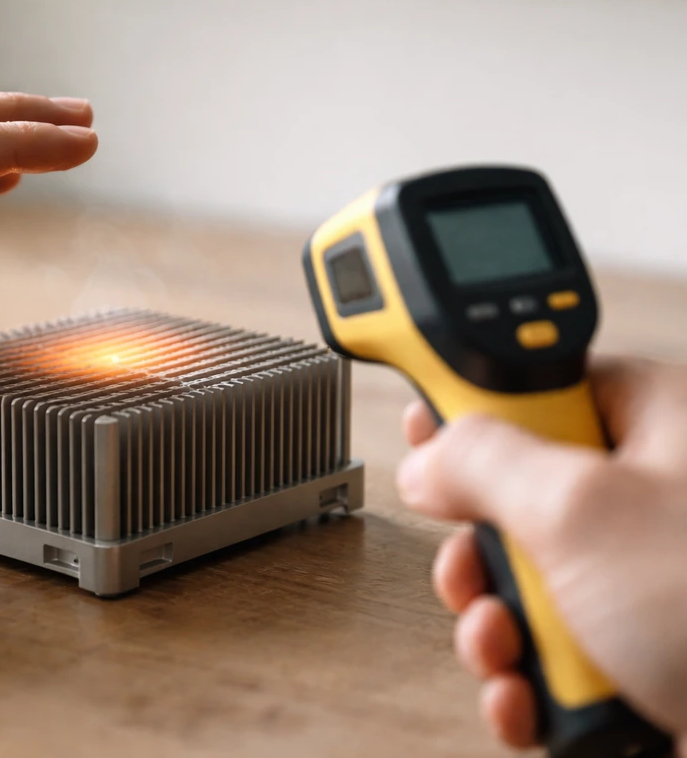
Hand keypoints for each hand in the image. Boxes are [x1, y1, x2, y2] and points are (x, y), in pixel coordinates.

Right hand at [395, 356, 686, 752]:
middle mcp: (649, 499)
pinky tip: (525, 699)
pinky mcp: (636, 651)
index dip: (474, 400)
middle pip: (514, 493)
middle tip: (473, 566)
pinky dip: (522, 680)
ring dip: (491, 625)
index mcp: (657, 425)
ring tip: (501, 648)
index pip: (541, 382)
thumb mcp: (581, 509)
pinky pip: (548, 648)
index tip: (424, 422)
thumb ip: (483, 460)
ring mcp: (642, 580)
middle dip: (475, 548)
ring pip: (524, 580)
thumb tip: (431, 455)